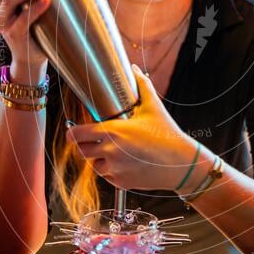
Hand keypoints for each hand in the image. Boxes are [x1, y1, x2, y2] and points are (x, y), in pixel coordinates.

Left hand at [65, 65, 200, 190]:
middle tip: (94, 139)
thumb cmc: (167, 134)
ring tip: (113, 150)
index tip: (74, 131)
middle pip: (81, 150)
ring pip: (94, 165)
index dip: (73, 132)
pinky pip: (107, 176)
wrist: (181, 163)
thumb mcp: (153, 107)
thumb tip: (134, 70)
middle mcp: (110, 152)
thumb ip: (141, 85)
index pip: (77, 134)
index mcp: (113, 132)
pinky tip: (124, 161)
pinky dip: (111, 170)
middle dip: (85, 144)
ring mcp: (115, 170)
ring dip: (98, 158)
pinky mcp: (122, 183)